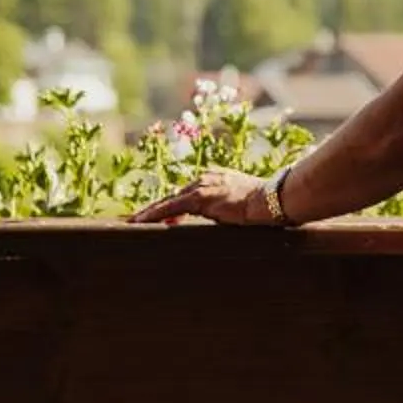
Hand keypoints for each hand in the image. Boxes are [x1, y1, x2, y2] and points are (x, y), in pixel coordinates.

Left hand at [131, 167, 277, 225]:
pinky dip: (153, 215)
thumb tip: (229, 220)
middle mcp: (206, 178)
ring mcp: (202, 186)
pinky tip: (139, 223)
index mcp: (216, 179)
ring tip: (131, 224)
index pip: (187, 194)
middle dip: (154, 210)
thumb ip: (229, 209)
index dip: (170, 207)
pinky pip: (170, 208)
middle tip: (135, 220)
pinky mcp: (199, 197)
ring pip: (168, 202)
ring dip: (148, 214)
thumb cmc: (265, 206)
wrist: (271, 200)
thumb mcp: (243, 205)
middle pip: (173, 196)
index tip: (159, 216)